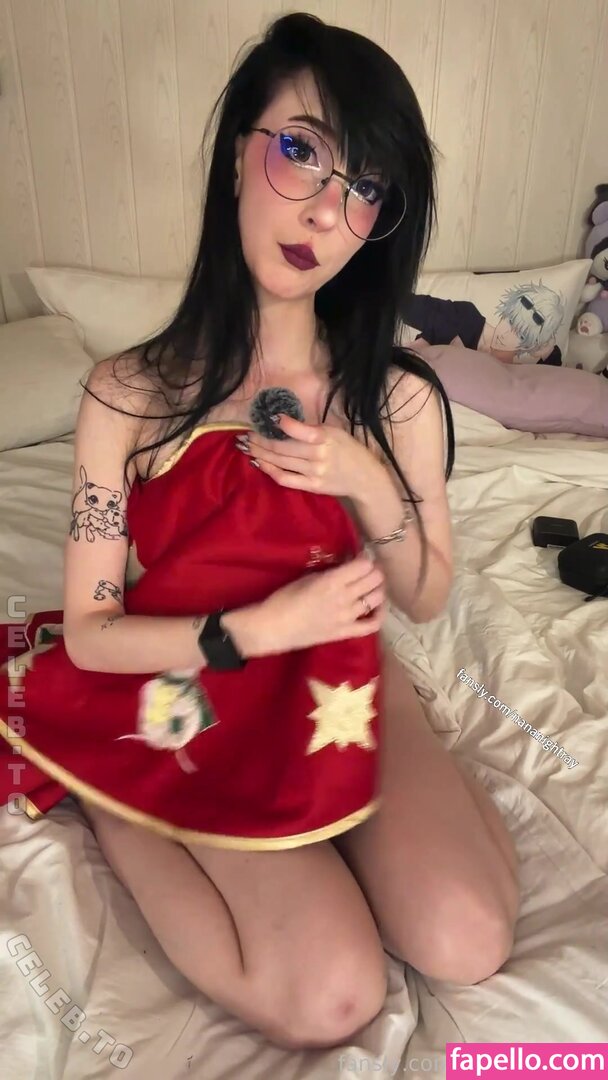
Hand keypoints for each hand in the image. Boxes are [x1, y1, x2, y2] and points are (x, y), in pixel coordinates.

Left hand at [237, 415, 380, 500]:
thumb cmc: (349, 450)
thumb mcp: (335, 432)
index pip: (297, 430)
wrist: (365, 478)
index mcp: (324, 438)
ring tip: (247, 446)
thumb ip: (311, 429)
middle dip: (260, 440)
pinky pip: (284, 478)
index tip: (269, 418)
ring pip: (279, 462)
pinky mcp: (310, 486)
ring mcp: (313, 472)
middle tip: (247, 435)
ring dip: (260, 453)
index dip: (281, 423)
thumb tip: (284, 423)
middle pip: (281, 447)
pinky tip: (258, 463)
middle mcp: (317, 455)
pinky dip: (269, 470)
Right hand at [249, 553, 385, 654]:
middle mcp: (344, 598)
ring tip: (370, 585)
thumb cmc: (285, 598)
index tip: (360, 558)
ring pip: (377, 598)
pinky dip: (379, 614)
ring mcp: (348, 617)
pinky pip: (372, 625)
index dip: (365, 559)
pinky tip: (375, 607)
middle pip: (375, 579)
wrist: (274, 627)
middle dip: (373, 571)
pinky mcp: (346, 633)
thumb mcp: (308, 577)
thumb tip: (348, 563)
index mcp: (332, 581)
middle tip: (366, 570)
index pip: (364, 565)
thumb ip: (331, 571)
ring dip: (377, 588)